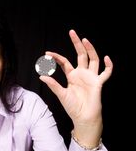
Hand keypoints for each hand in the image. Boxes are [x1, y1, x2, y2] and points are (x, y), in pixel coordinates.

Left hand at [39, 29, 112, 145]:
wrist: (83, 117)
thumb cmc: (73, 107)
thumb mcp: (61, 94)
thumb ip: (53, 84)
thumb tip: (41, 76)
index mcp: (72, 76)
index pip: (64, 62)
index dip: (56, 57)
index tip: (47, 53)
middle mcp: (82, 74)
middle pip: (80, 55)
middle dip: (77, 44)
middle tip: (72, 32)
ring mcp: (91, 77)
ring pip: (93, 59)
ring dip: (90, 49)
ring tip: (85, 40)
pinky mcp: (98, 83)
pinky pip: (106, 73)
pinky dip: (108, 66)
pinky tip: (107, 58)